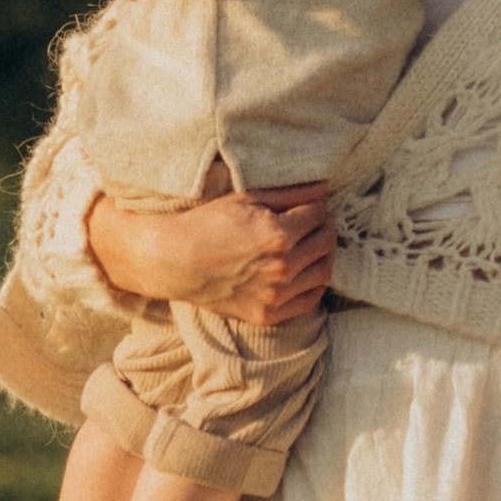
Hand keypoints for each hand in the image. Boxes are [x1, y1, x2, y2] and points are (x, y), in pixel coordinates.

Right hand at [86, 182, 334, 325]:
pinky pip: (309, 300)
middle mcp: (281, 268)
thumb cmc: (207, 224)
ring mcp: (275, 295)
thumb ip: (288, 192)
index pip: (318, 213)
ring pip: (323, 271)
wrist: (175, 262)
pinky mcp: (268, 315)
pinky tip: (304, 271)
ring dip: (322, 253)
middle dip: (323, 226)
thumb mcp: (245, 198)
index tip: (307, 204)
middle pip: (326, 241)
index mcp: (277, 235)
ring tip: (310, 244)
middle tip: (312, 221)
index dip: (315, 205)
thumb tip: (323, 186)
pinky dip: (314, 284)